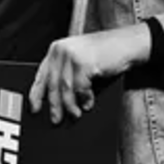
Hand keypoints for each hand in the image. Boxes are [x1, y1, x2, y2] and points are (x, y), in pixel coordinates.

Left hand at [29, 25, 150, 123]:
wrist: (129, 43)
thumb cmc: (106, 52)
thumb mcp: (80, 58)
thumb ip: (67, 72)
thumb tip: (56, 99)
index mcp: (56, 49)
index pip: (41, 75)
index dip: (36, 94)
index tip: (34, 109)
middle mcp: (61, 51)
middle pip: (52, 84)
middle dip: (54, 105)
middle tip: (55, 120)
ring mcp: (72, 55)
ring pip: (65, 88)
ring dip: (70, 105)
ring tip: (75, 115)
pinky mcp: (84, 63)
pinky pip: (80, 88)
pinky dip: (85, 98)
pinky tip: (88, 104)